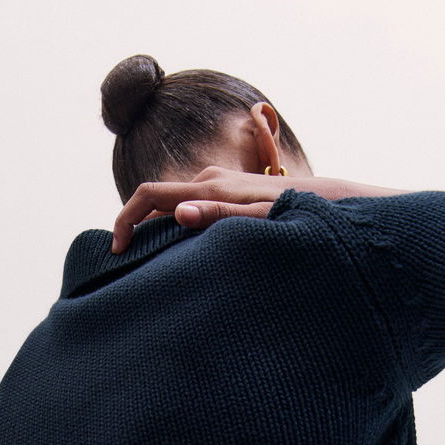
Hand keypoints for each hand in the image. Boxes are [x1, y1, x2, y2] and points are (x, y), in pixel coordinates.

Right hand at [110, 165, 353, 252]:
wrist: (327, 200)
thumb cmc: (296, 213)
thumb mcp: (259, 220)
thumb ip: (219, 216)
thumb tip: (179, 215)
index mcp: (210, 186)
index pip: (150, 194)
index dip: (126, 219)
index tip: (118, 249)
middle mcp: (209, 180)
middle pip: (157, 200)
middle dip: (138, 228)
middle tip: (131, 263)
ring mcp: (219, 184)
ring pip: (175, 205)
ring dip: (160, 230)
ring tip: (157, 264)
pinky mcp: (228, 192)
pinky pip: (192, 208)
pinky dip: (179, 228)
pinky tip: (186, 251)